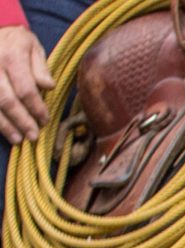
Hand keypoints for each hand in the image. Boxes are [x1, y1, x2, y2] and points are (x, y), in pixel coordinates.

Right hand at [0, 25, 51, 144]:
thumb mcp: (33, 47)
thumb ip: (40, 68)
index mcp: (12, 57)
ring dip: (5, 125)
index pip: (25, 89)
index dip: (36, 108)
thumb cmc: (15, 40)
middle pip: (7, 100)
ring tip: (18, 139)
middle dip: (21, 121)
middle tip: (33, 136)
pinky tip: (3, 129)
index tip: (45, 120)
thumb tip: (48, 86)